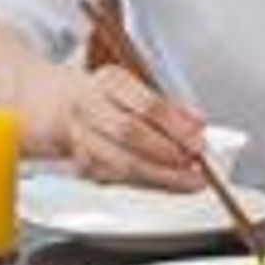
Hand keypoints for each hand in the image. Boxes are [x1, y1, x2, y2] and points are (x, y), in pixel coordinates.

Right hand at [59, 61, 208, 188]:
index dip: (175, 125)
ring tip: (188, 180)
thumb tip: (197, 123)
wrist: (66, 107)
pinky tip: (168, 183)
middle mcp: (90, 107)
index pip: (146, 104)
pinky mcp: (82, 165)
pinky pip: (118, 179)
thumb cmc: (113, 96)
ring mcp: (81, 138)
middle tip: (195, 164)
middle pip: (131, 134)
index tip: (198, 139)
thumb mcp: (141, 87)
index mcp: (110, 81)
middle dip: (168, 153)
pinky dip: (148, 183)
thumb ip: (171, 105)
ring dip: (161, 175)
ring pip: (123, 163)